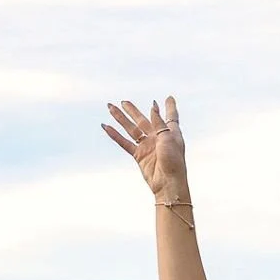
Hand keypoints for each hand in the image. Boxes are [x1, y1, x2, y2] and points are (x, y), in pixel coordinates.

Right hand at [103, 93, 189, 210]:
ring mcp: (147, 146)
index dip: (169, 107)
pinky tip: (106, 127)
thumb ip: (159, 122)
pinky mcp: (139, 155)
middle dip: (133, 111)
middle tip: (124, 101)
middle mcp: (158, 137)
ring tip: (110, 108)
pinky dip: (115, 135)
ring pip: (131, 129)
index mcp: (170, 131)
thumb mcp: (168, 137)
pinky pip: (124, 143)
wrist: (168, 182)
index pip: (170, 116)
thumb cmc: (174, 160)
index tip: (169, 97)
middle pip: (143, 120)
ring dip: (121, 119)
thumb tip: (152, 107)